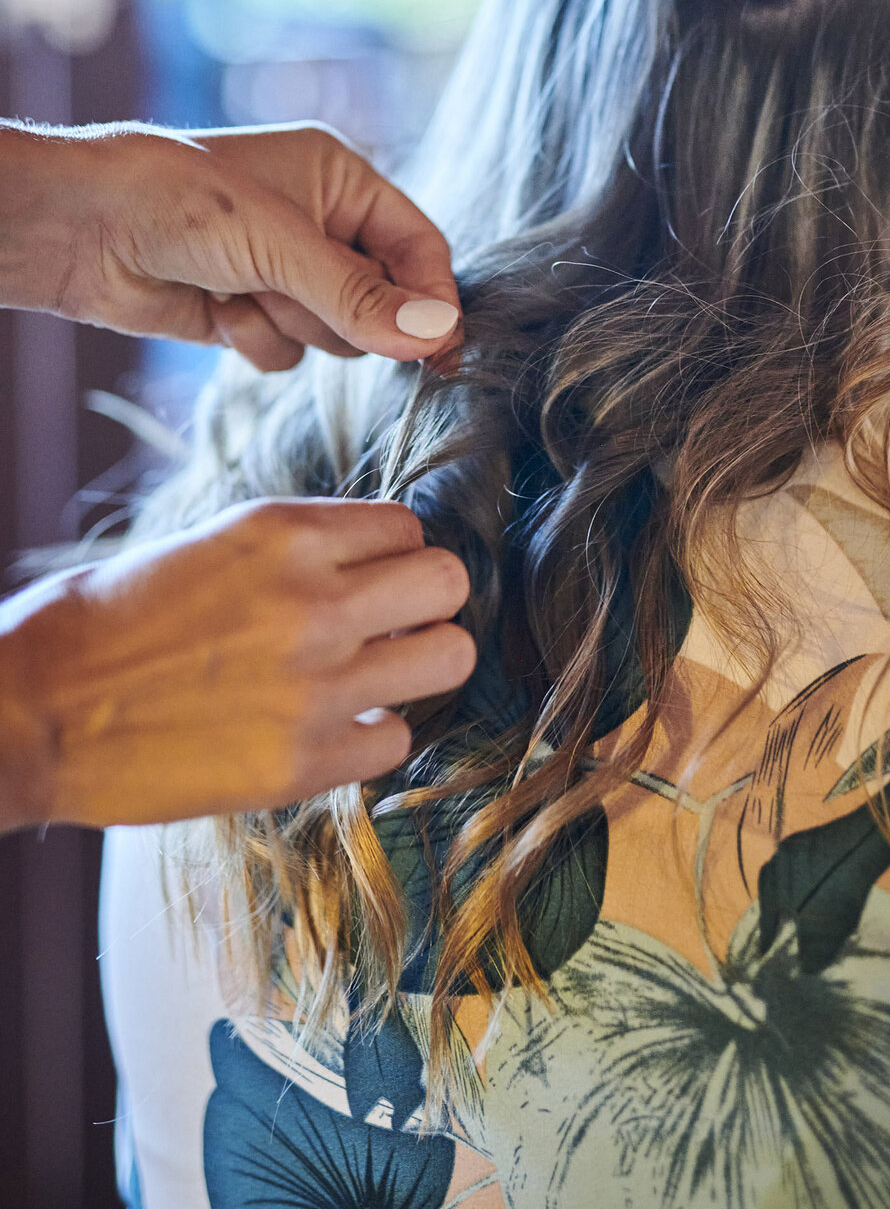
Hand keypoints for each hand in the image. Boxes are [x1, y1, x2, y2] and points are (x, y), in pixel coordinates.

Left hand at [0, 119, 460, 369]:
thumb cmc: (179, 202)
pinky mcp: (249, 310)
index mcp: (341, 179)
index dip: (432, 299)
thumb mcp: (280, 246)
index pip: (418, 246)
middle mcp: (320, 223)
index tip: (440, 351)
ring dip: (291, 325)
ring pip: (334, 335)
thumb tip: (436, 335)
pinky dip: (256, 340)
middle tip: (296, 296)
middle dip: (340, 313)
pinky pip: (287, 352)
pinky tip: (215, 311)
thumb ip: (359, 296)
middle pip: (382, 301)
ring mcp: (283, 271)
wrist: (80, 229)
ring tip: (241, 291)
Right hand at [0, 499, 474, 830]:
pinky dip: (370, 737)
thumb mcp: (209, 546)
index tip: (368, 579)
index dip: (392, 556)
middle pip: (449, 581)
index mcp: (283, 533)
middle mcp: (313, 600)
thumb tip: (368, 562)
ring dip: (418, 667)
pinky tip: (327, 732)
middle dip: (427, 602)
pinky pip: (397, 740)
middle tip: (390, 625)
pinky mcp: (302, 762)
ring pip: (449, 658)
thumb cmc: (106, 621)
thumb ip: (296, 551)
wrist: (33, 710)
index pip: (407, 527)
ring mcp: (315, 685)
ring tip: (374, 677)